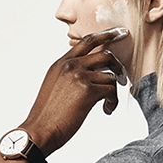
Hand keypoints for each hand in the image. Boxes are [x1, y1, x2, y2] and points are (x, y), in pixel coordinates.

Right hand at [20, 28, 127, 155]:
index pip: (87, 41)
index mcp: (60, 63)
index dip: (106, 35)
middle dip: (118, 65)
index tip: (120, 33)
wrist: (40, 130)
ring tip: (108, 103)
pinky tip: (106, 110)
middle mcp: (70, 65)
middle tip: (123, 76)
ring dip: (114, 91)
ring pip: (110, 76)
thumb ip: (68, 74)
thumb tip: (89, 74)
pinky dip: (112, 102)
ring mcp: (78, 76)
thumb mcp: (53, 85)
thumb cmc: (47, 114)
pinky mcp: (87, 91)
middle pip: (104, 54)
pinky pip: (111, 90)